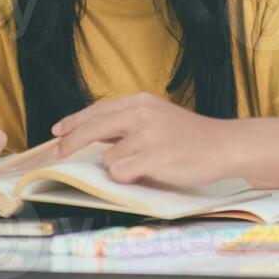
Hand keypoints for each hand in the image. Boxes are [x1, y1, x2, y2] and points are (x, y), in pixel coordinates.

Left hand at [51, 93, 236, 187]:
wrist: (223, 145)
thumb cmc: (190, 136)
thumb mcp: (157, 116)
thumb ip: (127, 122)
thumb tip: (92, 134)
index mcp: (141, 102)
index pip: (97, 111)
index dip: (74, 122)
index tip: (57, 132)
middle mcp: (141, 114)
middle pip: (92, 128)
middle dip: (70, 143)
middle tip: (55, 155)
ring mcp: (146, 136)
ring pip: (108, 157)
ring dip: (117, 166)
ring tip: (145, 164)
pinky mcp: (152, 157)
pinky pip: (120, 172)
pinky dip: (127, 176)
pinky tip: (147, 172)